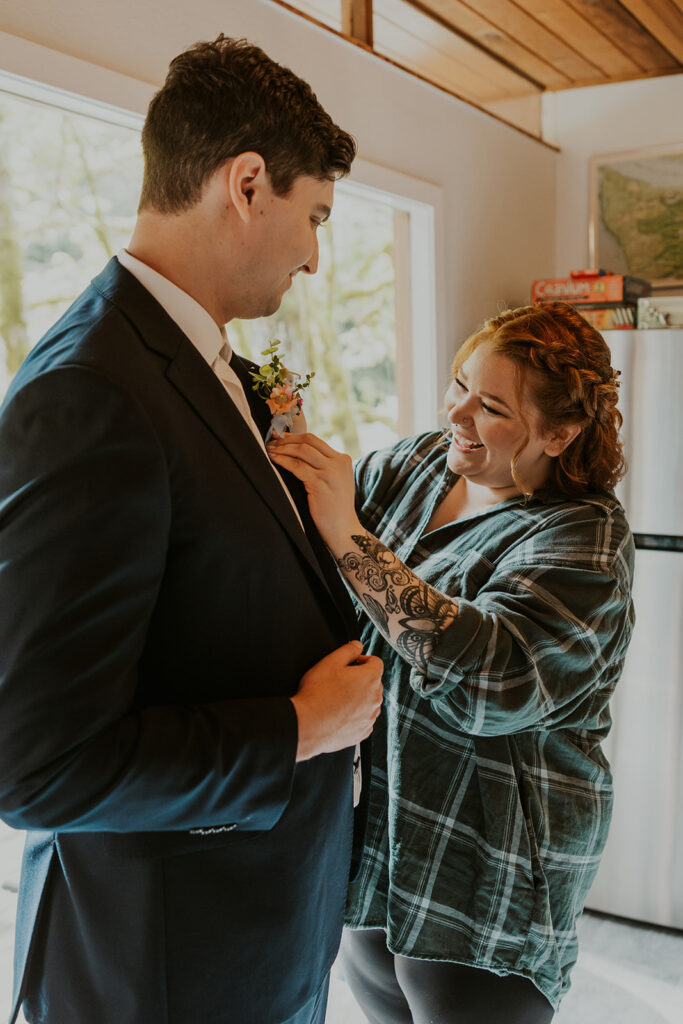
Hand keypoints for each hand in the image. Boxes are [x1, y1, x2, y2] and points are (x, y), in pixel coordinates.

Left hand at [267, 432, 359, 552]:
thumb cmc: (334, 508)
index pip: (315, 440)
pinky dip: (283, 461)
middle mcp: (338, 463)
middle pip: (309, 440)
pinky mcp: (320, 483)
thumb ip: (323, 467)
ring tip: (270, 450)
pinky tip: (274, 460)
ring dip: (283, 448)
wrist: (343, 529)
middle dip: (287, 439)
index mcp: (342, 460)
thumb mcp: (335, 481)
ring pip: (302, 450)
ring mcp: (330, 472)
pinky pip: (297, 466)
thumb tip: (297, 453)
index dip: (294, 436)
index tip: (280, 437)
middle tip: (272, 442)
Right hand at [291, 640, 382, 760]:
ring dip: (358, 698)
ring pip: (369, 702)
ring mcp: (369, 717)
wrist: (308, 725)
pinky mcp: (362, 732)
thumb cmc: (317, 694)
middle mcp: (375, 699)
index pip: (376, 662)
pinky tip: (339, 713)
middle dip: (360, 679)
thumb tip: (357, 646)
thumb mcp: (330, 662)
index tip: (350, 664)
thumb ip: (348, 650)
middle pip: (373, 683)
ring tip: (337, 698)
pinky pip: (363, 720)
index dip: (362, 659)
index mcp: (370, 678)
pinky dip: (355, 716)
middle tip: (340, 681)